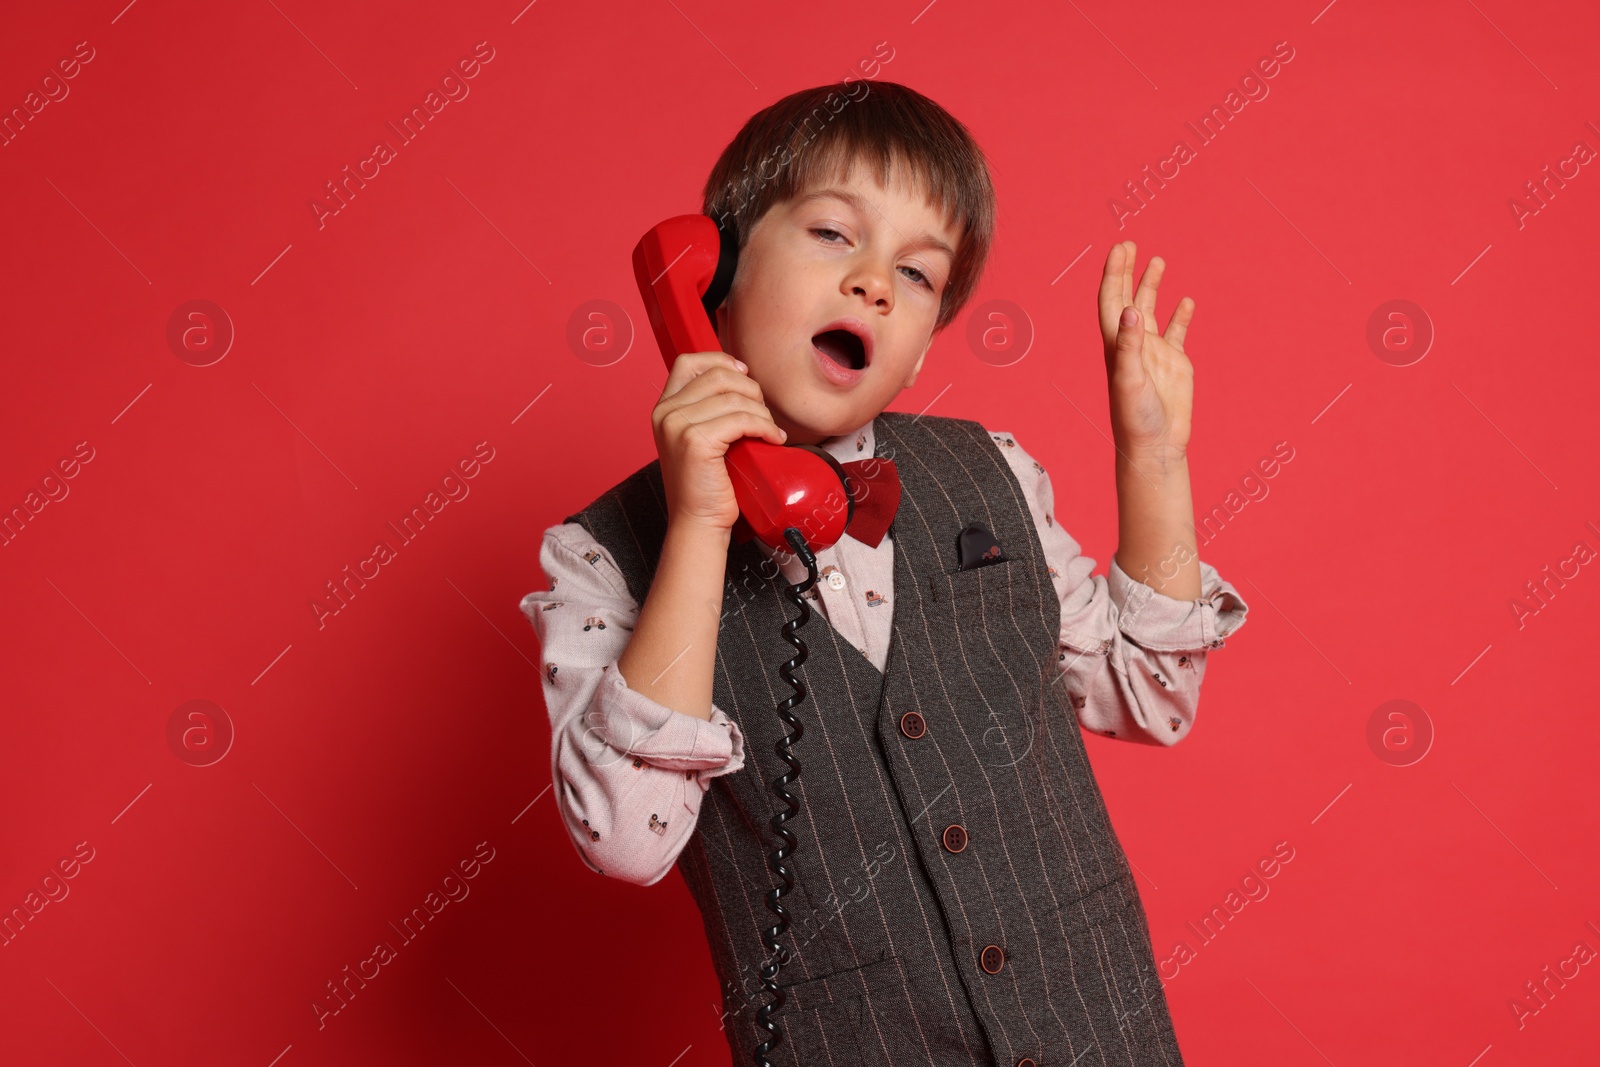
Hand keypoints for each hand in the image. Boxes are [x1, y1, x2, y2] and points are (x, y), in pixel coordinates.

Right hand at [652, 350, 786, 532]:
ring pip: (735, 398)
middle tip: (763, 415)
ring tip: (769, 431)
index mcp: (664, 408)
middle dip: (751, 390)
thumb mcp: (700, 437)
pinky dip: (765, 427)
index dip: (721, 360)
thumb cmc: (706, 484)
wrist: (698, 522)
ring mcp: (677, 425)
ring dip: (762, 413)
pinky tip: (772, 439)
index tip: (744, 374)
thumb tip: (743, 378)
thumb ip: (709, 408)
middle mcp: (666, 412)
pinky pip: (742, 419)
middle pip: (719, 376)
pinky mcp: (695, 441)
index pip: (689, 362)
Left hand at [1097, 241, 1194, 457]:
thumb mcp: (1129, 380)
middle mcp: (1133, 344)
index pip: (1111, 300)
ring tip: (1158, 260)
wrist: (1155, 446)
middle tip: (1130, 244)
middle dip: (1127, 271)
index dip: (1113, 273)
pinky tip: (1186, 301)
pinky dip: (1180, 315)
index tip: (1120, 248)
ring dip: (1152, 286)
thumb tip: (1131, 310)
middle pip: (1127, 298)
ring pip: (1151, 310)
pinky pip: (1177, 332)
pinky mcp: (1175, 363)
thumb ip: (1129, 346)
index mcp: (1116, 345)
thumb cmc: (1135, 418)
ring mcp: (1154, 352)